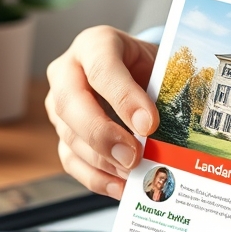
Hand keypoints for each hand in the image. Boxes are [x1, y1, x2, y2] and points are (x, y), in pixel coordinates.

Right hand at [45, 26, 158, 198]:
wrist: (136, 72)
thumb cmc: (147, 67)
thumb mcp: (158, 66)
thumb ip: (161, 92)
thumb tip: (171, 136)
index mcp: (95, 44)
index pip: (102, 69)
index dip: (124, 98)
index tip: (149, 124)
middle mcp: (68, 71)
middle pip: (71, 103)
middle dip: (103, 134)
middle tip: (134, 156)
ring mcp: (59, 104)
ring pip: (69, 136)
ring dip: (104, 161)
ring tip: (135, 174)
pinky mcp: (63, 133)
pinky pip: (72, 160)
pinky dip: (98, 178)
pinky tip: (122, 187)